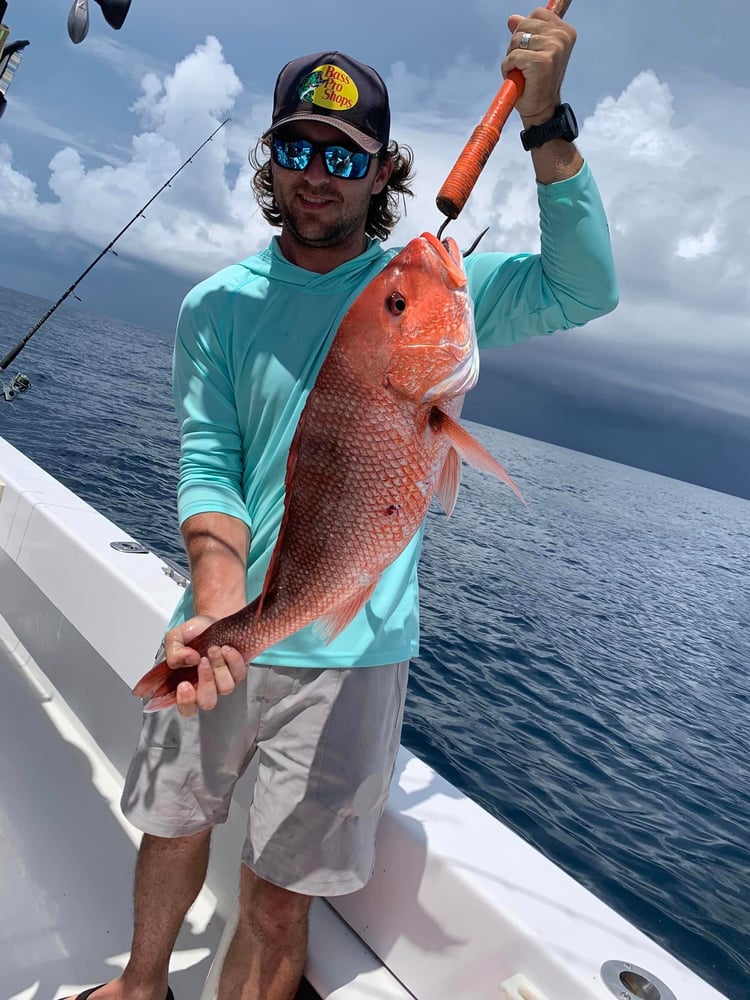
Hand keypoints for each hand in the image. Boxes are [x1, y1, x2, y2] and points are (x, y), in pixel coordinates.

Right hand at [164, 614, 247, 716]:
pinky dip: (232, 659)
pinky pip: (239, 673)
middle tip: (201, 662)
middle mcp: (206, 686)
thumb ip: (173, 652)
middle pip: (208, 702)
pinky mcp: (238, 671)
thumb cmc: (196, 632)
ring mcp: (223, 680)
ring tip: (213, 649)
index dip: (185, 702)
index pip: (186, 707)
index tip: (184, 685)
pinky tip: (226, 648)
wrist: (214, 618)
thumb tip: (188, 660)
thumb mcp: (176, 637)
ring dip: (218, 666)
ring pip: (225, 687)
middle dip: (206, 682)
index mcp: (186, 683)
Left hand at [502, 7, 576, 125]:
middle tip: (525, 64)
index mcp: (565, 31)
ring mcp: (554, 48)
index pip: (537, 13)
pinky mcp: (541, 61)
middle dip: (516, 44)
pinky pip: (513, 56)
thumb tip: (512, 19)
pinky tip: (519, 78)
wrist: (541, 109)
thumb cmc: (536, 82)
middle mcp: (563, 37)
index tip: (531, 50)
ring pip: (516, 39)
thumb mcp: (532, 51)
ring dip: (512, 57)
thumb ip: (526, 31)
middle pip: (524, 24)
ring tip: (523, 72)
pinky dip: (508, 67)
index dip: (525, 31)